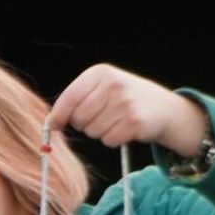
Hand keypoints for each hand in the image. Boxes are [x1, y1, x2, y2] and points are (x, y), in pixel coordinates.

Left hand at [46, 64, 208, 156]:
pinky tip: (125, 129)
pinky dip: (113, 139)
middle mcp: (113, 85)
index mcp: (100, 73)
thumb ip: (76, 100)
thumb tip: (50, 123)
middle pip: (78, 118)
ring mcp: (125, 103)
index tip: (54, 125)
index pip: (69, 97)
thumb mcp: (102, 88)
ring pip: (92, 132)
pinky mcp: (134, 122)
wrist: (164, 107)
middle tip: (101, 117)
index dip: (58, 115)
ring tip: (116, 120)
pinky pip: (108, 140)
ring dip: (100, 132)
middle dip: (84, 124)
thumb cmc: (126, 99)